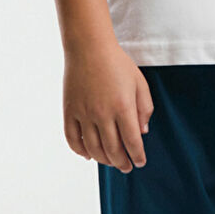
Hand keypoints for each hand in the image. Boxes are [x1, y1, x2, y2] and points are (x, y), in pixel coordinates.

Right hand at [63, 42, 153, 172]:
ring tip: (111, 161)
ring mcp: (84, 114)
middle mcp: (103, 114)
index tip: (139, 162)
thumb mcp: (139, 81)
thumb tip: (143, 131)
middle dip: (122, 162)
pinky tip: (89, 154)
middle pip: (113, 150)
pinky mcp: (70, 112)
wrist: (89, 47)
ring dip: (104, 160)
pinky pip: (73, 140)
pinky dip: (80, 151)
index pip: (132, 142)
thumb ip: (145, 107)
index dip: (137, 156)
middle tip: (126, 166)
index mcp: (123, 107)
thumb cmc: (117, 63)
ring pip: (93, 149)